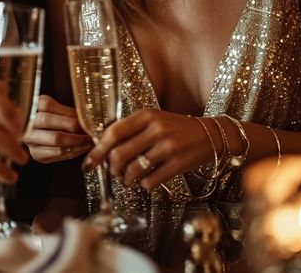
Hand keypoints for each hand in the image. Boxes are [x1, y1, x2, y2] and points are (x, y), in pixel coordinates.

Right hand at [23, 95, 91, 162]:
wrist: (45, 135)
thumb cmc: (57, 120)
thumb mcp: (59, 110)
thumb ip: (69, 113)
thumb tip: (88, 119)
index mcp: (33, 105)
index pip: (48, 106)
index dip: (67, 112)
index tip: (84, 119)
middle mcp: (28, 122)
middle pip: (49, 121)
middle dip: (72, 126)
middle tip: (88, 132)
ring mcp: (30, 139)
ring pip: (54, 138)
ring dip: (75, 141)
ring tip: (87, 141)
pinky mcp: (35, 154)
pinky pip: (56, 153)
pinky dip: (72, 151)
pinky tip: (80, 149)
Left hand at [83, 109, 216, 190]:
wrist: (210, 134)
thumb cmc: (175, 128)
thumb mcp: (153, 120)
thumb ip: (131, 129)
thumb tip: (103, 148)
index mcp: (146, 115)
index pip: (114, 132)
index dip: (98, 149)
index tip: (89, 162)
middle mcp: (156, 129)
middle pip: (119, 154)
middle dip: (111, 168)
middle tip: (113, 172)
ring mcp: (168, 147)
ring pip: (133, 169)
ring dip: (126, 179)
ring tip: (128, 179)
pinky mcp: (178, 164)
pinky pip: (150, 181)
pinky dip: (143, 185)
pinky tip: (146, 181)